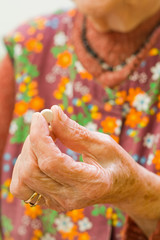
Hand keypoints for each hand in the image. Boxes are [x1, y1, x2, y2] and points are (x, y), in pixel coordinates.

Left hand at [10, 105, 141, 211]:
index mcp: (89, 184)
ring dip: (27, 153)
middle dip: (33, 141)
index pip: (51, 161)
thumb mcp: (102, 143)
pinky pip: (23, 187)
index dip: (40, 136)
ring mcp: (58, 203)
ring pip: (22, 181)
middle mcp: (69, 199)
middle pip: (32, 170)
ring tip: (44, 139)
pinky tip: (39, 153)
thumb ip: (75, 131)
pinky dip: (25, 165)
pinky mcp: (50, 202)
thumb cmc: (116, 163)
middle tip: (46, 125)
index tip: (40, 116)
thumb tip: (52, 112)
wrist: (120, 188)